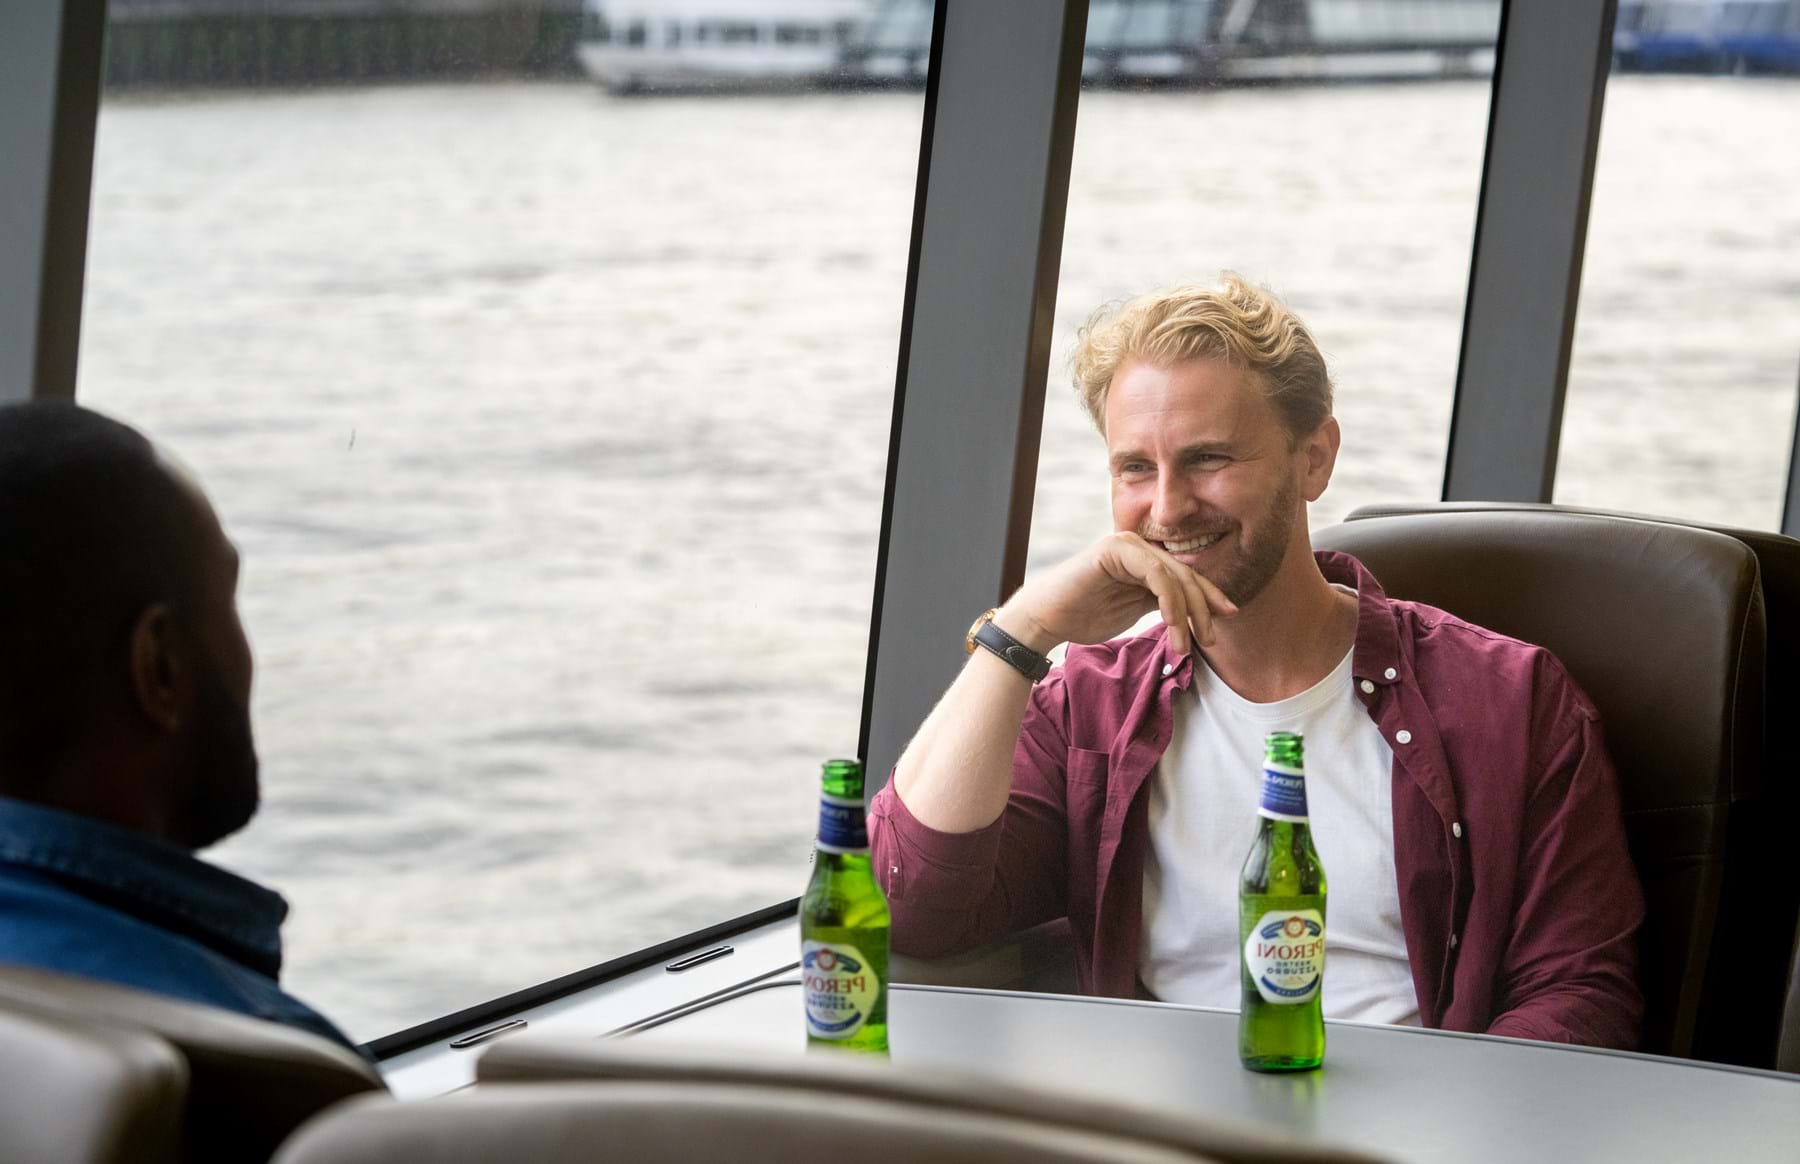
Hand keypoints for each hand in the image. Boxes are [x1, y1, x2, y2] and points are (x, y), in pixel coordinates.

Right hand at [998, 532, 1237, 655]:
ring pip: (1174, 576)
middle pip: (1185, 575)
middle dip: (1202, 609)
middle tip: (1208, 639)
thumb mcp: (1135, 610)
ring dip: (1185, 613)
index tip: (1228, 615)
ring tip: (1184, 645)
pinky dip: (1169, 600)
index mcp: (1143, 558)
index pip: (1185, 576)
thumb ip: (1162, 603)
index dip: (1209, 596)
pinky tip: (1171, 624)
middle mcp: (1138, 545)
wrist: (1046, 618)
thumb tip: (1199, 610)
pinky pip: (1155, 574)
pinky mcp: (1116, 549)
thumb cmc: (1085, 616)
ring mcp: (1126, 544)